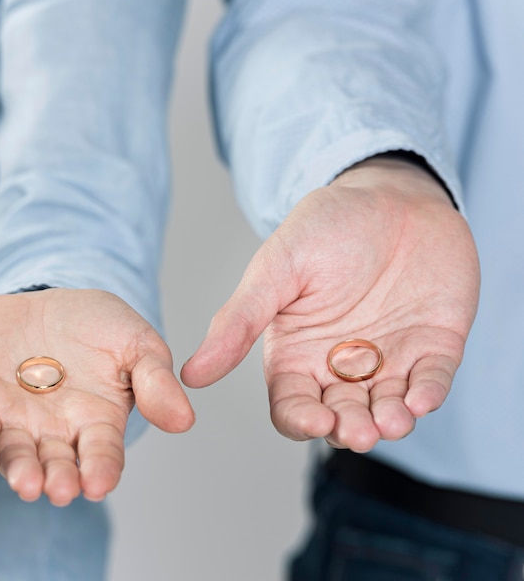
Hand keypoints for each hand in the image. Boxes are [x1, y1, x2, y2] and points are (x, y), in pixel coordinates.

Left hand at [0, 289, 193, 504]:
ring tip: (27, 482)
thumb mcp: (138, 343)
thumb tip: (185, 420)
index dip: (100, 469)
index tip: (99, 482)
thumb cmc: (100, 326)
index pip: (100, 453)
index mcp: (96, 420)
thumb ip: (157, 380)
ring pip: (13, 452)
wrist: (51, 299)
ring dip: (19, 469)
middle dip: (58, 478)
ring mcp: (12, 415)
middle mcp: (53, 428)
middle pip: (56, 462)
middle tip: (61, 489)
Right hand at [182, 159, 479, 451]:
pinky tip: (422, 399)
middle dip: (350, 429)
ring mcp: (389, 356)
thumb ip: (238, 321)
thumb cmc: (327, 226)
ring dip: (390, 422)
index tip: (316, 420)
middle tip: (359, 431)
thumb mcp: (276, 269)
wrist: (391, 193)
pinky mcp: (433, 345)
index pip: (293, 404)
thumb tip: (190, 374)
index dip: (302, 420)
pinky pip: (432, 379)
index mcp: (297, 350)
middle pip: (341, 415)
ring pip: (386, 408)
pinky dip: (428, 394)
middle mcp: (341, 362)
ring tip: (392, 421)